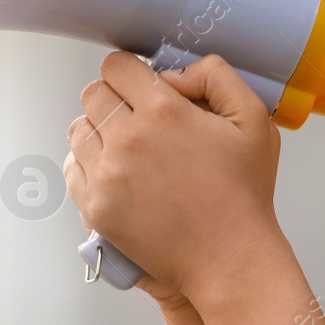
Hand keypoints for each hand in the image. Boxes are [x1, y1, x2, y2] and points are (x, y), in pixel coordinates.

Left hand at [63, 51, 285, 304]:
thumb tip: (172, 73)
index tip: (141, 86)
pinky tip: (115, 172)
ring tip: (127, 147)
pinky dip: (87, 165)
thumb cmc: (243, 193)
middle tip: (137, 117)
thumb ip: (216, 76)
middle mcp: (128, 139)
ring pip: (78, 129)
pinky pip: (71, 168)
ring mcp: (107, 175)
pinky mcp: (95, 207)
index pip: (116, 66)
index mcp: (164, 112)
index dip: (130, 72)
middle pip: (92, 94)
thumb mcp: (253, 119)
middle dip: (114, 99)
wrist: (230, 258)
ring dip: (99, 131)